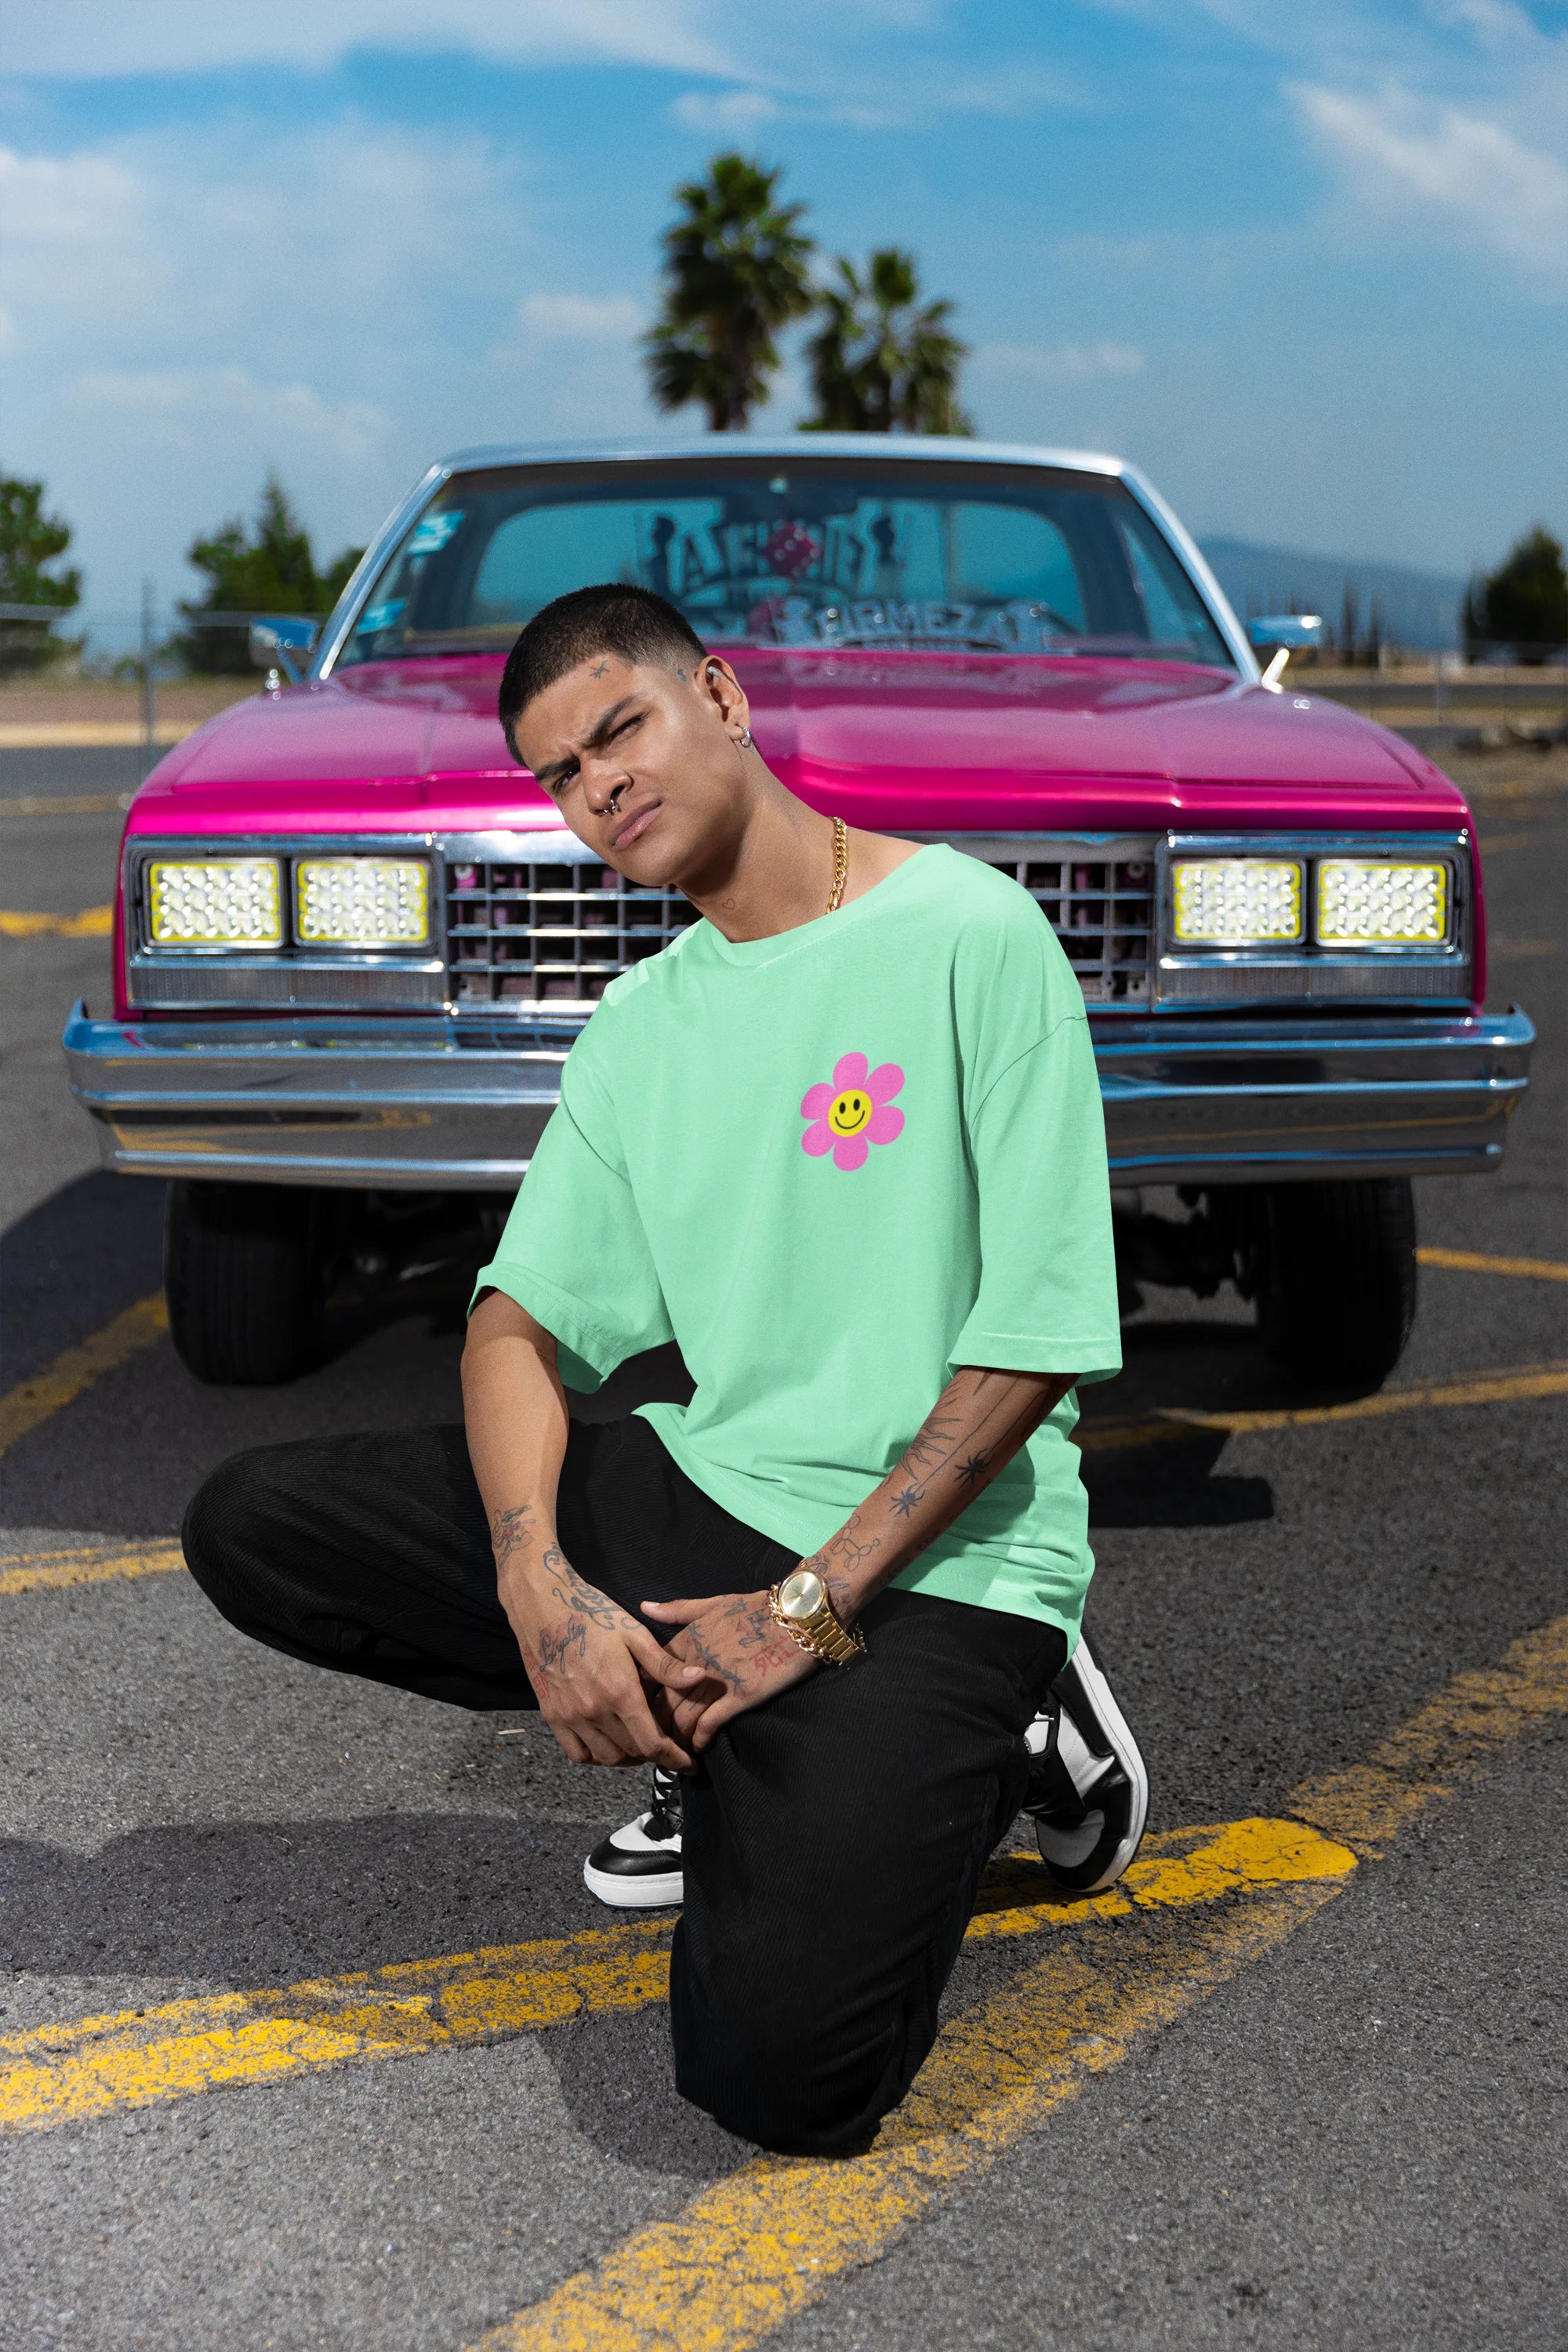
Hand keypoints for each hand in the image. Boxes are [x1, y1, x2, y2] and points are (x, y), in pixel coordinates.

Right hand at [503, 1547, 705, 1771]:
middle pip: (632, 1753)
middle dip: (654, 1755)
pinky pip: (577, 1753)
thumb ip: (664, 1664)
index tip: (688, 1765)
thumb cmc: (592, 1614)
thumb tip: (698, 1678)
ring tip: (639, 1743)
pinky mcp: (552, 1716)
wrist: (541, 1607)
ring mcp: (569, 1716)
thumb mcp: (634, 1633)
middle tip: (666, 1745)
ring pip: (606, 1758)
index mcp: (619, 1691)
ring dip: (627, 1757)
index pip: (652, 1743)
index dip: (674, 1759)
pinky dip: (596, 1756)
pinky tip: (607, 1742)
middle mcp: (594, 1711)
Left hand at [640, 1589, 817, 1749]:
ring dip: (674, 1738)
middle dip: (652, 1724)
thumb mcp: (713, 1603)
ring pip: (682, 1718)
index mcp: (686, 1640)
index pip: (649, 1674)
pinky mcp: (739, 1697)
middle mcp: (695, 1662)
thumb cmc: (756, 1608)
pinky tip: (698, 1748)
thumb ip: (677, 1610)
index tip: (639, 1709)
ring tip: (672, 1751)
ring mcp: (717, 1681)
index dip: (640, 1695)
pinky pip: (709, 1725)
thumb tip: (643, 1607)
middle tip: (650, 1740)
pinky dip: (699, 1740)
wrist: (796, 1616)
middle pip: (661, 1702)